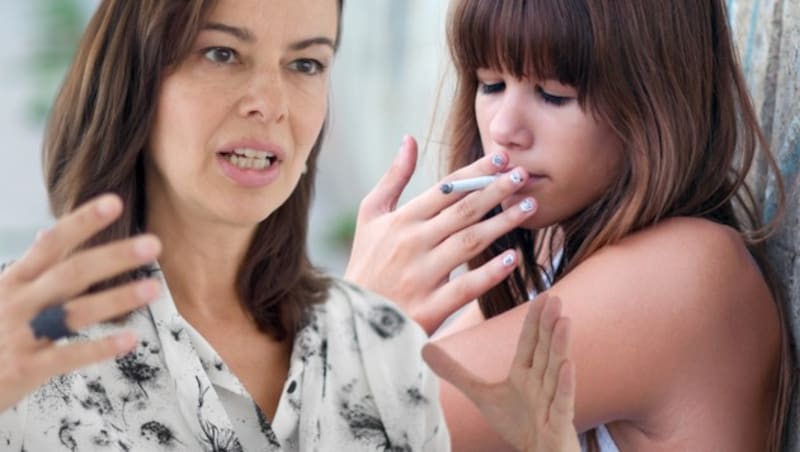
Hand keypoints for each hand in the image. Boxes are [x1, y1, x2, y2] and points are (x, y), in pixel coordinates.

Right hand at [0, 194, 161, 410]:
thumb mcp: (1, 294)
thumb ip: (29, 268)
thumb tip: (46, 232)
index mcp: (15, 280)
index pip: (52, 243)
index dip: (82, 221)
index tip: (115, 201)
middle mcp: (19, 302)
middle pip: (71, 273)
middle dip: (113, 257)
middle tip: (153, 243)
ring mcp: (22, 335)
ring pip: (75, 312)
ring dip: (117, 298)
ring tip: (154, 288)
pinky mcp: (26, 368)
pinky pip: (69, 356)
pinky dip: (100, 347)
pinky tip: (131, 339)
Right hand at [345, 136, 536, 333]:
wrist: (353, 318)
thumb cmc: (366, 262)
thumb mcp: (371, 216)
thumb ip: (393, 178)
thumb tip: (409, 140)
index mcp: (401, 220)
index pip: (445, 189)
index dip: (475, 171)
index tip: (501, 158)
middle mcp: (412, 244)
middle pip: (462, 211)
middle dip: (496, 190)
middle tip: (524, 174)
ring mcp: (421, 276)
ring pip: (469, 242)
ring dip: (502, 223)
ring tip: (529, 207)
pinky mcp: (429, 308)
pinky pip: (466, 287)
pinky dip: (490, 272)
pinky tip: (513, 258)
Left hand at [422, 294, 579, 451]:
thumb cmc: (517, 423)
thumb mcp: (481, 395)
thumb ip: (456, 372)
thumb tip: (425, 348)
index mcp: (525, 374)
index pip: (529, 343)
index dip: (533, 321)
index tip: (540, 295)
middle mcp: (541, 383)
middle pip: (545, 350)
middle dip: (548, 324)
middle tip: (554, 297)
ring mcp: (551, 402)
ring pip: (556, 371)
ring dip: (560, 346)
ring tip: (564, 321)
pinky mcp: (558, 424)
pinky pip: (562, 402)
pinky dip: (564, 385)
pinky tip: (566, 366)